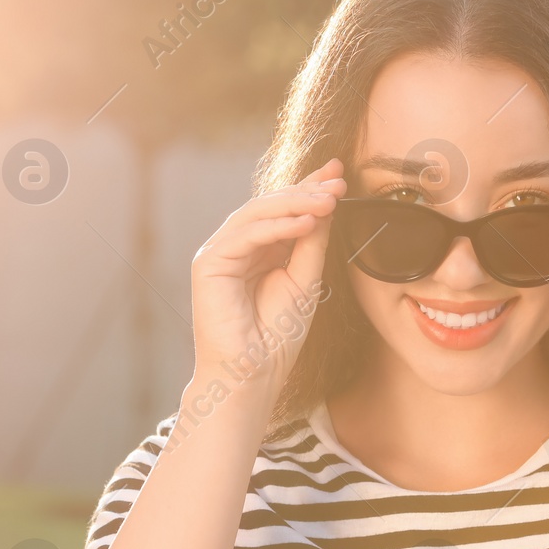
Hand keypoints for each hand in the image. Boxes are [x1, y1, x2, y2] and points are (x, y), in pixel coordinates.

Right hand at [188, 159, 343, 399]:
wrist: (253, 374)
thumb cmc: (276, 337)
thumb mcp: (305, 280)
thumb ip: (312, 243)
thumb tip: (327, 203)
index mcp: (259, 250)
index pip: (284, 210)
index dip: (310, 188)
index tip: (341, 173)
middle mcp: (237, 247)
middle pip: (270, 205)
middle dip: (306, 190)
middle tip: (339, 182)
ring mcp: (219, 253)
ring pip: (256, 213)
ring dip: (295, 203)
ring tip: (329, 200)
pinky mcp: (208, 264)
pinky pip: (244, 235)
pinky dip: (275, 227)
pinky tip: (305, 222)